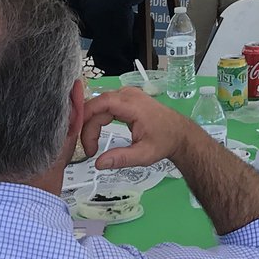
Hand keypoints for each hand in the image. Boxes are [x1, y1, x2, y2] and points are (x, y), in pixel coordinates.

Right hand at [81, 88, 196, 167]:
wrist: (179, 133)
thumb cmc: (164, 142)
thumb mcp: (144, 155)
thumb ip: (121, 158)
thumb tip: (98, 163)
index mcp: (134, 106)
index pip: (103, 102)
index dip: (87, 115)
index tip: (79, 135)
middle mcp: (130, 95)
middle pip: (99, 105)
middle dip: (88, 125)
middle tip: (89, 150)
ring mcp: (129, 95)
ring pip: (101, 104)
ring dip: (91, 122)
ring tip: (91, 144)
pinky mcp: (127, 99)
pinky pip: (106, 104)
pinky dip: (98, 117)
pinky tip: (95, 132)